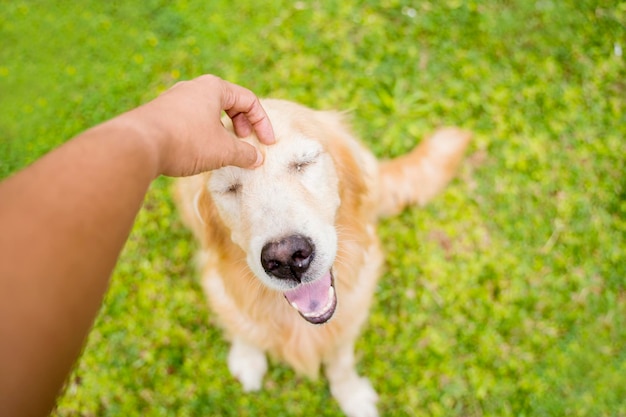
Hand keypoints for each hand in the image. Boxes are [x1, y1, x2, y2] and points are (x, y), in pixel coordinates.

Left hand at [121, 74, 275, 176]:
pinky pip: (190, 121)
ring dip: (221, 130)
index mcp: (213, 88)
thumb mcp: (223, 150)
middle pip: (228, 102)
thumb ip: (245, 154)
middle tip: (245, 141)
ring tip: (223, 149)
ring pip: (207, 112)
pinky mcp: (160, 115)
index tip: (267, 144)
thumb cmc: (185, 141)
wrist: (137, 145)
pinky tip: (198, 153)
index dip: (263, 123)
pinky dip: (202, 134)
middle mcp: (193, 88)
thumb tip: (258, 159)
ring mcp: (174, 100)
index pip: (248, 100)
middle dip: (242, 124)